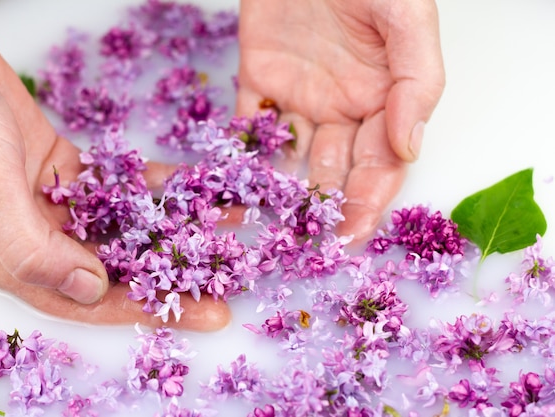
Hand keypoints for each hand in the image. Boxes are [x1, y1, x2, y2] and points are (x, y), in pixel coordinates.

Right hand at [0, 5, 228, 330]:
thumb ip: (33, 248)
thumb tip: (90, 289)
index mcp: (15, 262)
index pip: (90, 300)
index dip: (149, 308)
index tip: (205, 312)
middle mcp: (42, 240)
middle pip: (119, 266)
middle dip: (176, 273)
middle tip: (232, 277)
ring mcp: (60, 205)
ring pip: (129, 225)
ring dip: (179, 225)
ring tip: (232, 226)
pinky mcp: (73, 173)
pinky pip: (125, 186)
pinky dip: (161, 187)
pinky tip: (201, 188)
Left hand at [236, 0, 444, 242]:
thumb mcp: (406, 19)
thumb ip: (415, 82)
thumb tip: (409, 148)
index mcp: (383, 99)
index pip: (379, 164)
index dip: (368, 203)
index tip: (350, 238)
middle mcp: (343, 107)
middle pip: (333, 170)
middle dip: (321, 209)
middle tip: (304, 245)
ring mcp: (299, 97)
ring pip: (289, 157)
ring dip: (276, 192)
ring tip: (258, 225)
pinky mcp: (259, 80)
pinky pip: (249, 126)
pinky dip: (240, 155)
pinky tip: (230, 184)